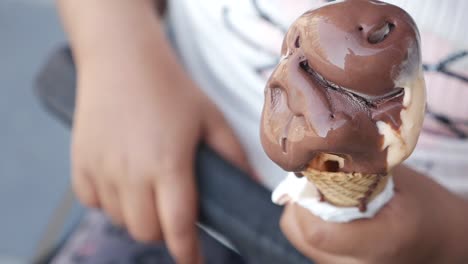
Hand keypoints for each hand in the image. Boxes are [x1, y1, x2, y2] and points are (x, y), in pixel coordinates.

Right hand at [71, 48, 250, 263]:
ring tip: (149, 190)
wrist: (121, 59)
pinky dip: (109, 202)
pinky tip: (122, 180)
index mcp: (168, 164)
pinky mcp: (79, 164)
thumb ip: (232, 156)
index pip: (178, 226)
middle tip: (173, 212)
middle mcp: (131, 173)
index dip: (187, 252)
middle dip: (164, 232)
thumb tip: (253, 187)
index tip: (194, 262)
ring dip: (137, 216)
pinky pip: (93, 202)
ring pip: (119, 220)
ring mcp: (100, 169)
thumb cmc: (170, 88)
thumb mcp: (210, 118)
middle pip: (146, 231)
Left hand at [281, 165, 467, 263]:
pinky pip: (314, 247)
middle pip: (304, 237)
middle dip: (301, 206)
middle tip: (314, 184)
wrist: (444, 238)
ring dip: (305, 217)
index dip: (304, 202)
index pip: (317, 231)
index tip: (310, 178)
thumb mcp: (399, 180)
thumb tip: (317, 156)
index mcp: (382, 241)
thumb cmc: (426, 205)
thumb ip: (358, 171)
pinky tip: (331, 213)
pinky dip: (314, 227)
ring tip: (325, 197)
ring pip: (304, 242)